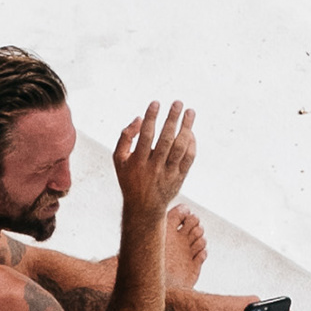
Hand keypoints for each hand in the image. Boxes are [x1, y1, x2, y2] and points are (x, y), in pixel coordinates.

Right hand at [108, 97, 199, 222]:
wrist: (144, 208)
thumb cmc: (130, 178)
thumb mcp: (118, 160)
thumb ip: (125, 137)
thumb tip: (139, 118)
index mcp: (137, 162)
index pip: (146, 136)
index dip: (151, 118)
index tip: (156, 103)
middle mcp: (154, 168)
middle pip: (166, 140)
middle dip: (172, 119)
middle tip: (178, 103)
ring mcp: (168, 173)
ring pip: (180, 148)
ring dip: (186, 128)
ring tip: (190, 112)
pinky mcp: (179, 178)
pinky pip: (188, 159)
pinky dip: (191, 144)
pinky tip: (190, 131)